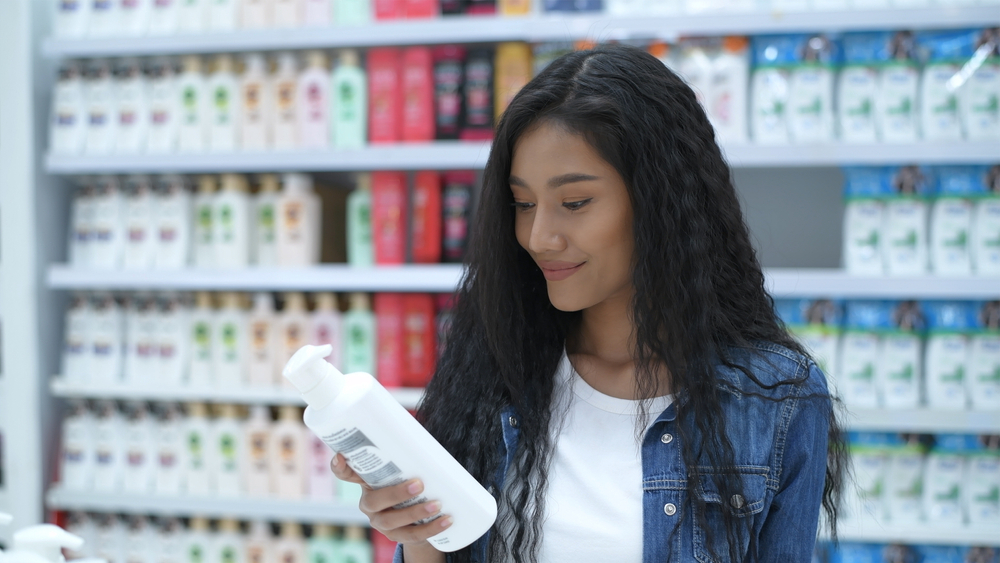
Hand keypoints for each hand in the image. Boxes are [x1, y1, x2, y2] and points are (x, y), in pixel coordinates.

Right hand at [330, 453, 453, 544]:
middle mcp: (369, 503)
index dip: (340, 466)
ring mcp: (381, 522)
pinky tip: (446, 520)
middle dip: (396, 493)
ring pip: (393, 521)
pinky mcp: (396, 536)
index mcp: (367, 482)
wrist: (416, 518)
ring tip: (437, 504)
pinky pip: (412, 535)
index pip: (346, 474)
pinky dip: (431, 528)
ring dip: (416, 513)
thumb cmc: (409, 482)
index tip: (340, 456)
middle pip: (374, 501)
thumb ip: (410, 454)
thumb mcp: (405, 468)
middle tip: (419, 484)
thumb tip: (427, 436)